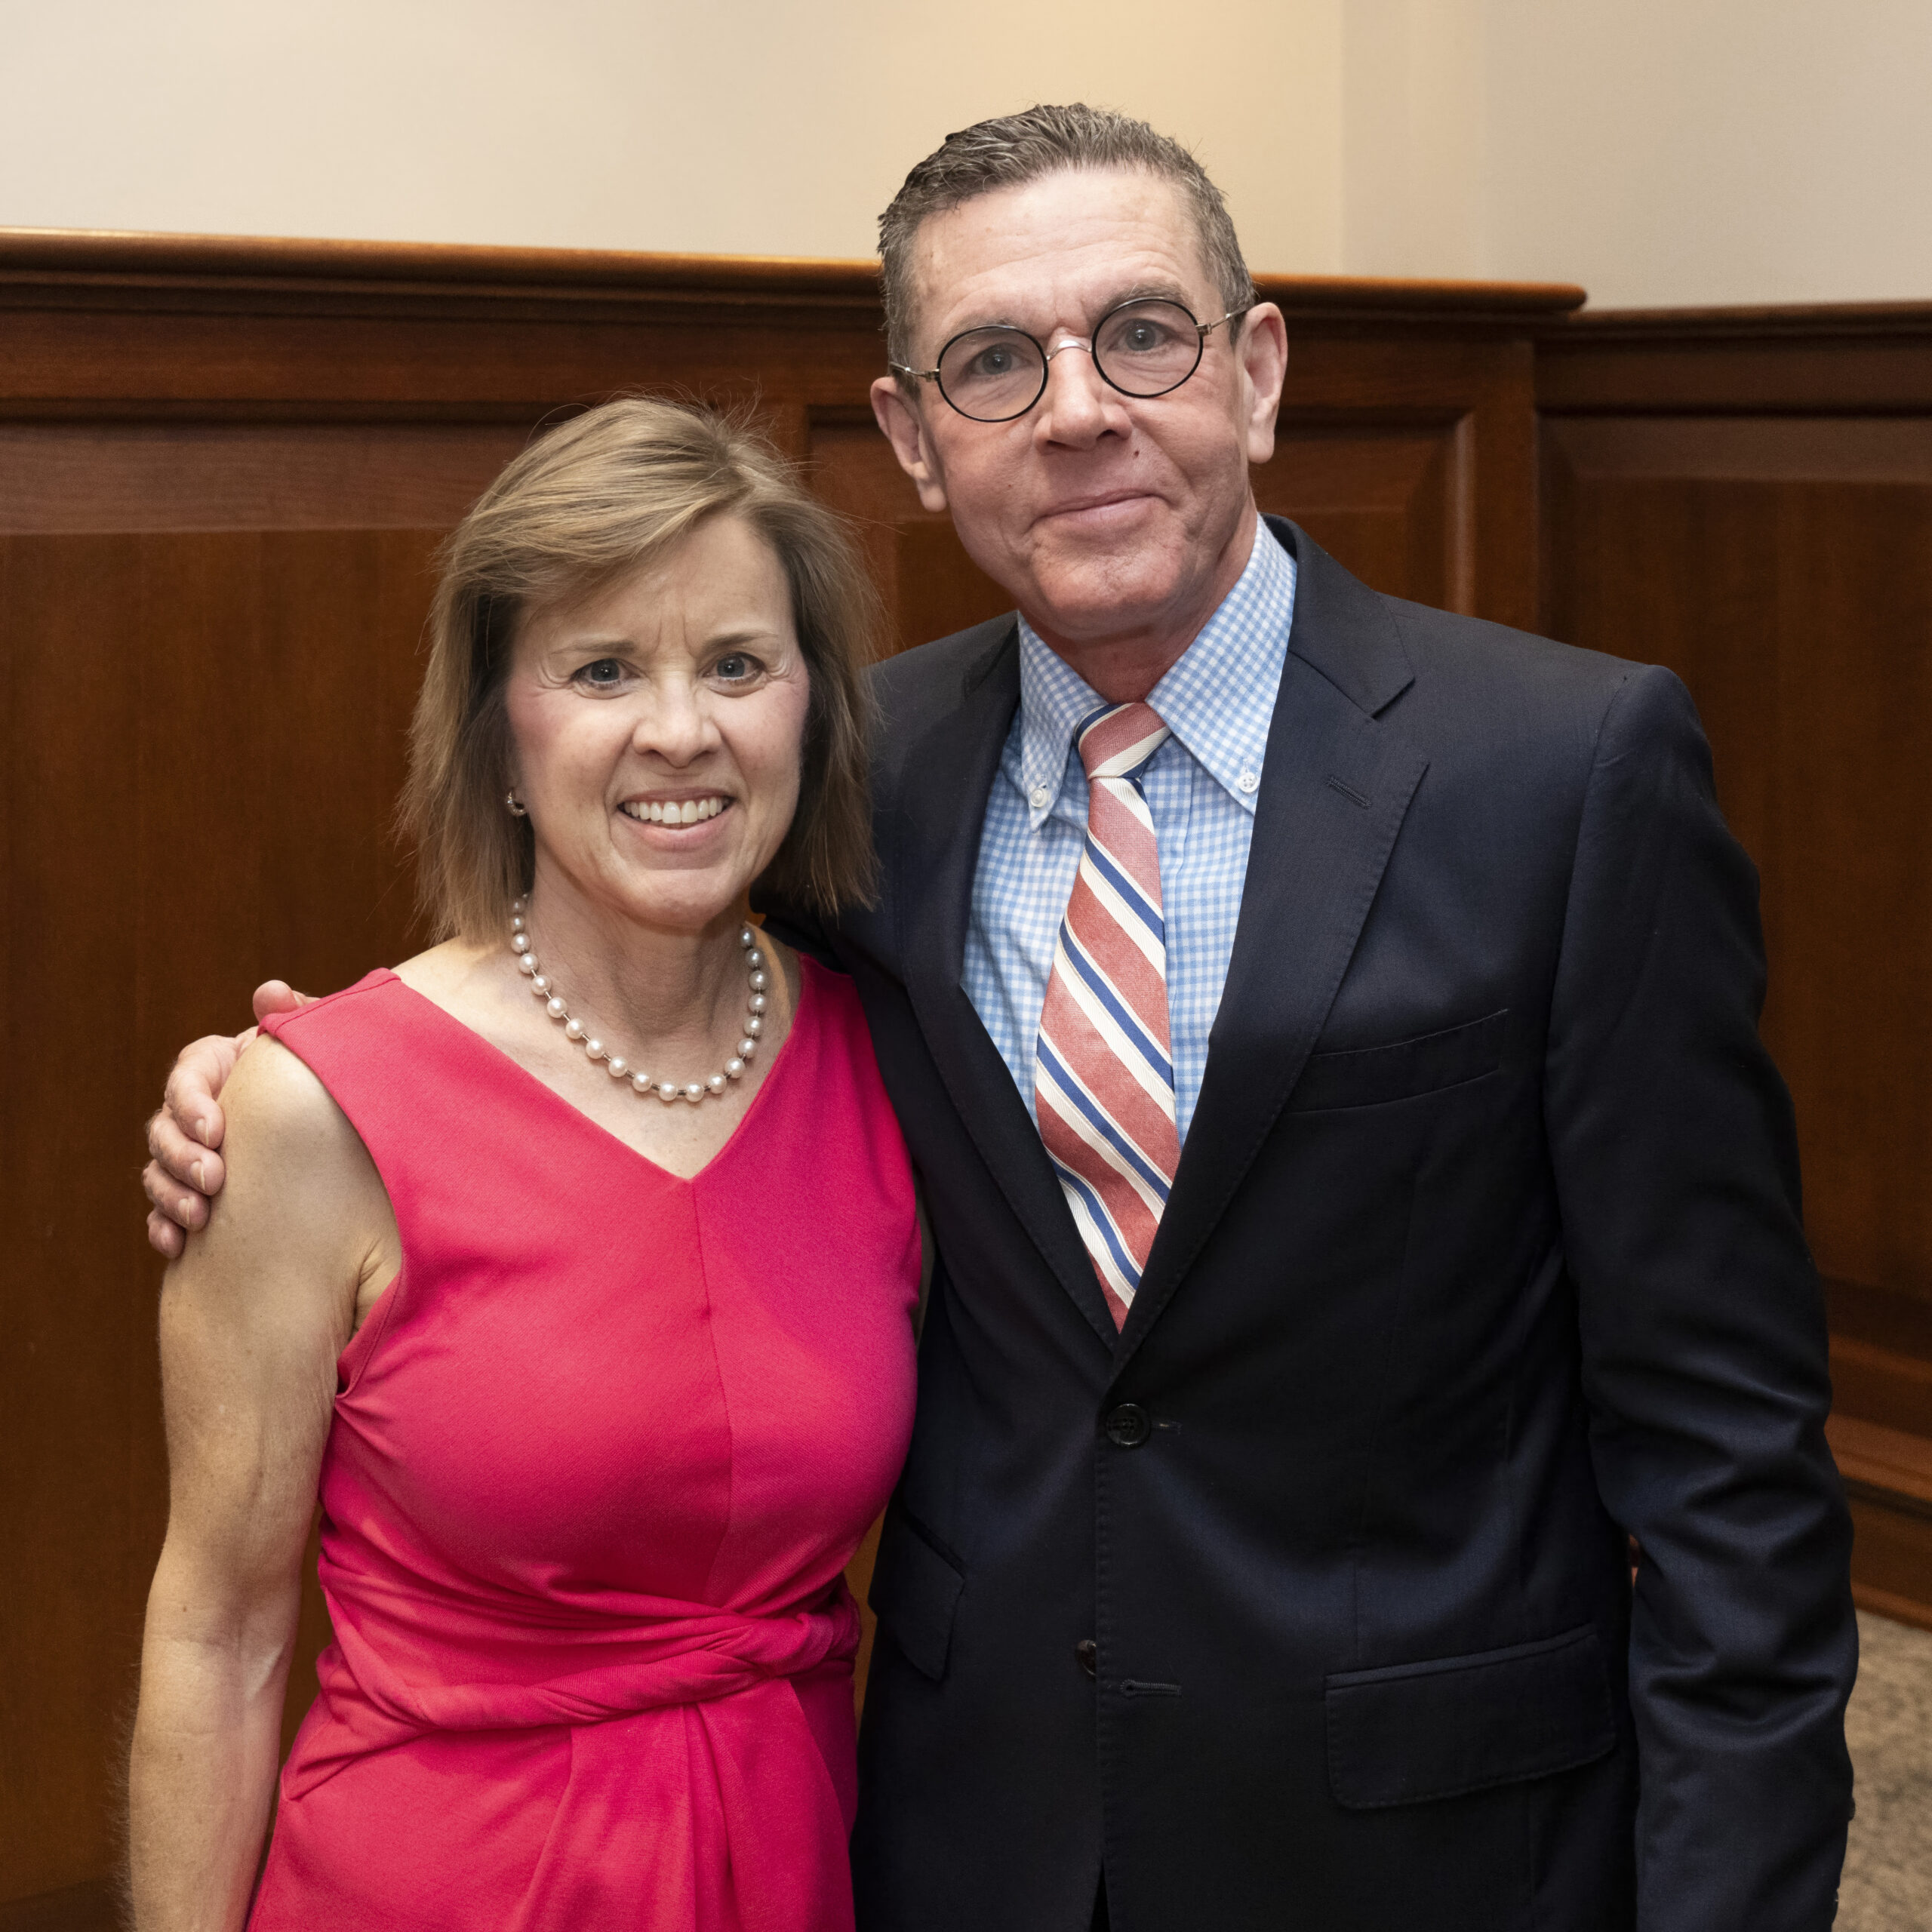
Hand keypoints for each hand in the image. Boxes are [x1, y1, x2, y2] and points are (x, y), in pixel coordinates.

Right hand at [142, 982, 310, 1257]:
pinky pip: (164, 1213)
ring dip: (171, 1195)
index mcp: (214, 1068)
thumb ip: (294, 1014)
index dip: (192, 1104)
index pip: (185, 1079)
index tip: (217, 1129)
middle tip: (215, 1179)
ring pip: (158, 1173)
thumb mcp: (312, 1043)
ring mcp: (188, 1154)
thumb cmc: (321, 1076)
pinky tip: (177, 1246)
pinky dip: (164, 1229)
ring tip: (200, 1216)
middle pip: (163, 1131)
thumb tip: (271, 992)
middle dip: (182, 1156)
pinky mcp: (195, 1192)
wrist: (336, 1122)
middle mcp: (192, 1111)